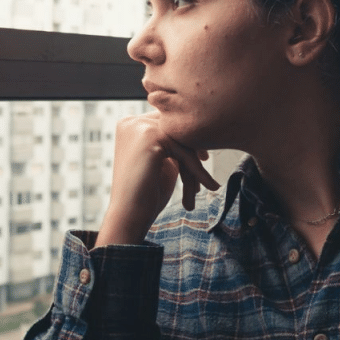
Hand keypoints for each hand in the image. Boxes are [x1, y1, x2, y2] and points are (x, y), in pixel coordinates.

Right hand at [95, 112, 219, 246]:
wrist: (129, 217)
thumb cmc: (145, 193)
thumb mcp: (162, 161)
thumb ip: (174, 144)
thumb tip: (198, 130)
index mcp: (131, 125)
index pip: (169, 125)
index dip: (188, 142)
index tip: (203, 157)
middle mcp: (132, 122)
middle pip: (177, 133)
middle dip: (193, 156)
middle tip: (204, 178)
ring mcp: (139, 127)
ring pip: (182, 143)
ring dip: (194, 168)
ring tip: (197, 191)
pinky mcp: (150, 138)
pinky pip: (184, 152)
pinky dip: (197, 172)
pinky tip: (210, 186)